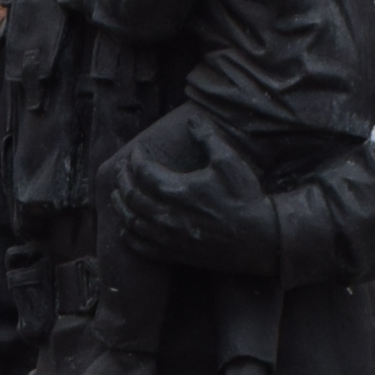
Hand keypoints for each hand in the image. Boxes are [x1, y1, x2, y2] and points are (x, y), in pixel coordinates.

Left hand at [108, 119, 278, 275]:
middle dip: (123, 179)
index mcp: (176, 190)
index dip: (135, 159)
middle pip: (131, 195)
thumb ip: (207, 138)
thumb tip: (191, 121)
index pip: (142, 171)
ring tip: (116, 194)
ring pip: (130, 221)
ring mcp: (167, 237)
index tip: (137, 151)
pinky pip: (140, 246)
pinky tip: (126, 227)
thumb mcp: (229, 161)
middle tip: (123, 169)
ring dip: (119, 205)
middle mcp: (165, 215)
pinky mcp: (173, 254)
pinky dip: (128, 235)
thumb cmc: (245, 198)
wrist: (258, 239)